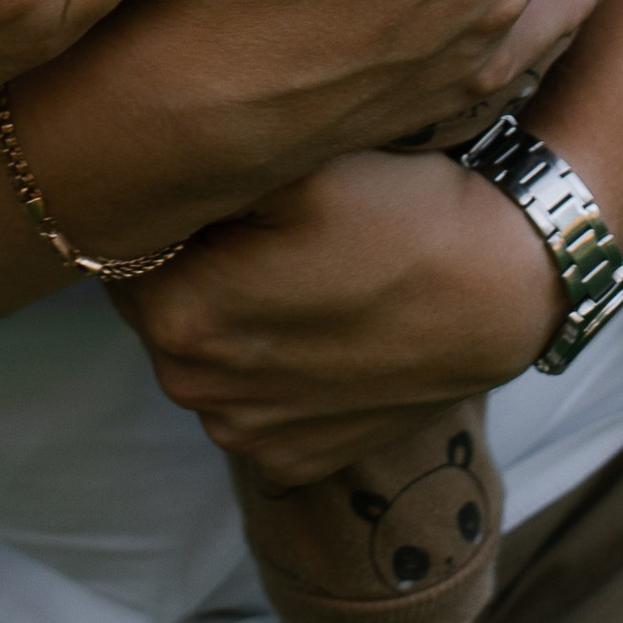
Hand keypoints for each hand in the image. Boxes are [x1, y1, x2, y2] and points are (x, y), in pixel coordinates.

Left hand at [121, 150, 568, 483]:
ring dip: (225, 314)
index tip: (207, 186)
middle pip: (155, 305)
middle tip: (253, 221)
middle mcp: (199, 393)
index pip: (121, 248)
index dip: (159, 211)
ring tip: (292, 268)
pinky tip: (316, 320)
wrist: (502, 289)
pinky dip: (267, 363)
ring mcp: (247, 437)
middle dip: (185, 263)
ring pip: (202, 352)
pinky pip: (249, 398)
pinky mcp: (294, 460)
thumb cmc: (395, 210)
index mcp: (180, 318)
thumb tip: (130, 162)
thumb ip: (194, 171)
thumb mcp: (287, 162)